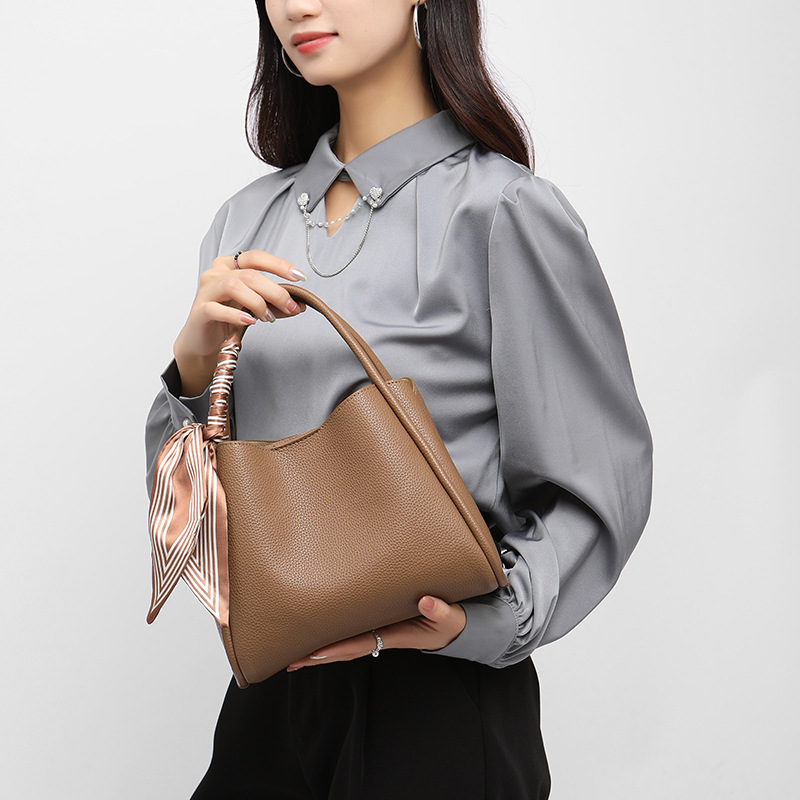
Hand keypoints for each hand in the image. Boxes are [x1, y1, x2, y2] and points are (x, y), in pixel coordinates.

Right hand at [173, 249, 307, 395]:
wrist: (204, 339)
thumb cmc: (227, 318)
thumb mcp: (255, 308)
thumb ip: (275, 305)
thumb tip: (298, 305)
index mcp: (230, 266)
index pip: (256, 257)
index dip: (279, 265)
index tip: (299, 276)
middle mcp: (216, 273)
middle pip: (250, 274)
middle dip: (275, 291)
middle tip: (290, 307)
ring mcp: (206, 291)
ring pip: (234, 285)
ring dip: (257, 302)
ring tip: (267, 317)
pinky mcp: (199, 311)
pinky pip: (216, 308)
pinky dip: (236, 315)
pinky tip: (249, 320)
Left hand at [286, 596, 466, 670]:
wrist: (456, 627)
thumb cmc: (451, 622)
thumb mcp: (450, 619)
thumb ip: (440, 611)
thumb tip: (425, 602)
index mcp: (392, 635)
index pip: (358, 643)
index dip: (335, 649)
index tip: (312, 653)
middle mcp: (380, 634)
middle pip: (343, 647)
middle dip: (316, 655)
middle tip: (288, 659)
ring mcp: (378, 629)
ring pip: (344, 639)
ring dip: (320, 646)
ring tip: (293, 650)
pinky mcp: (380, 620)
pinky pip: (352, 628)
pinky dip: (333, 632)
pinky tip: (319, 632)